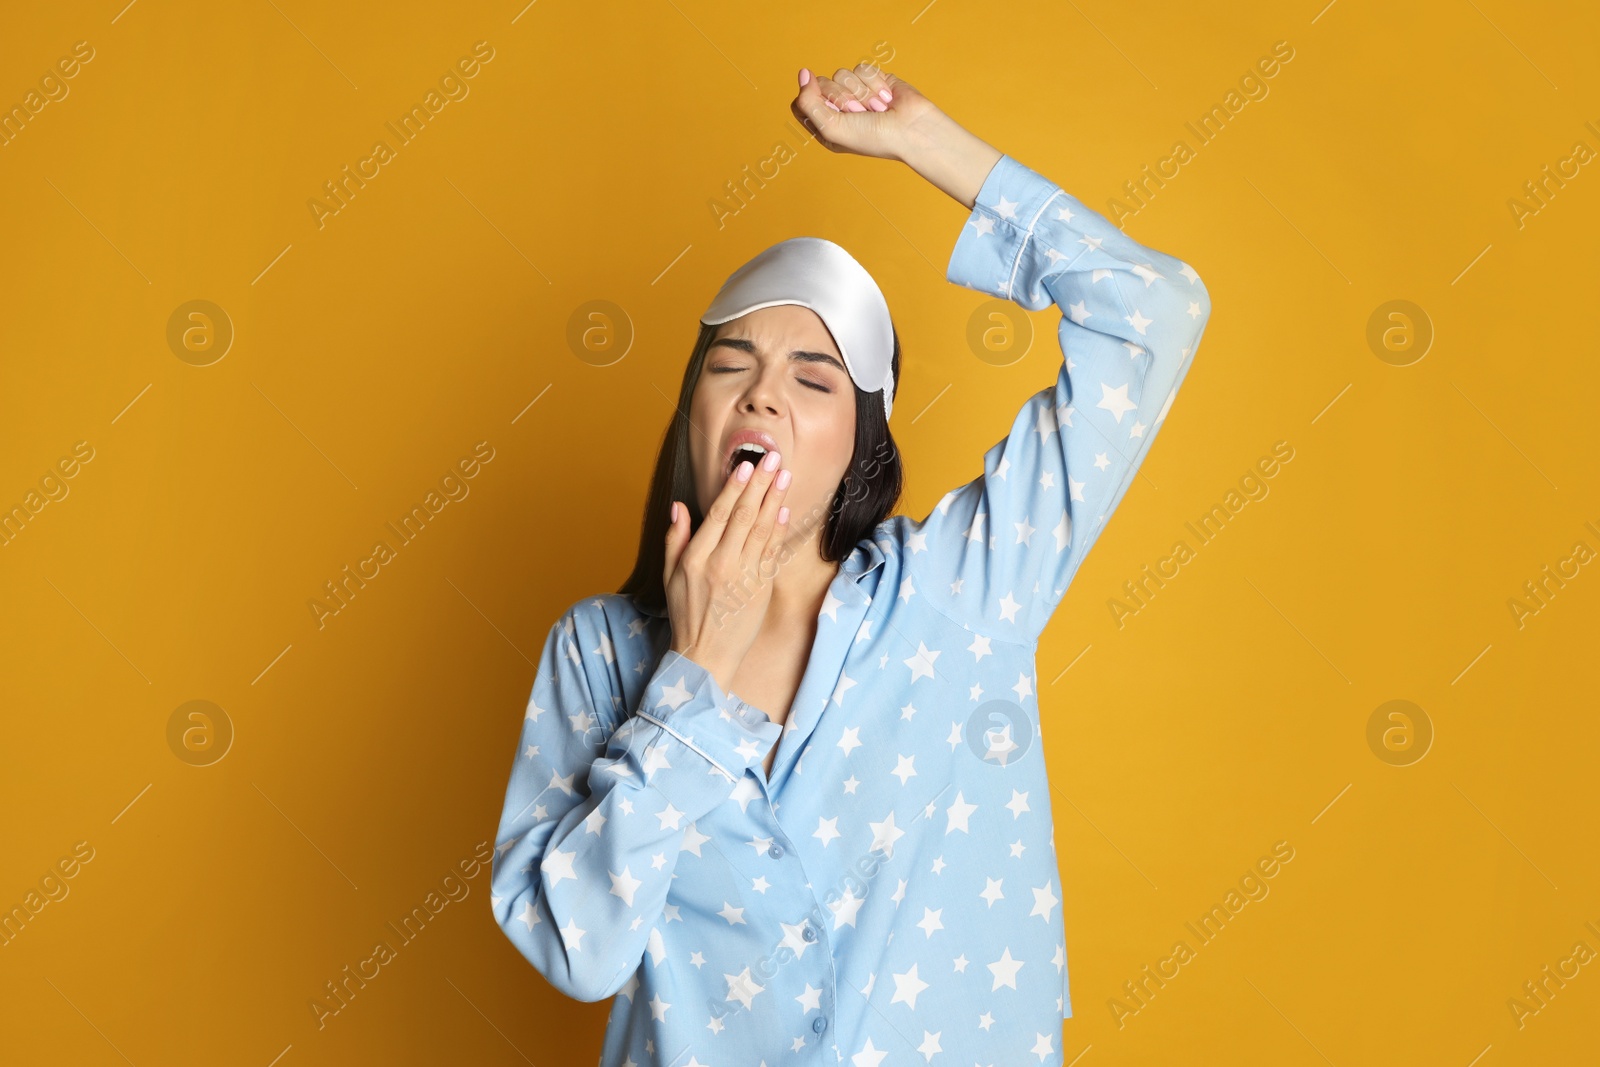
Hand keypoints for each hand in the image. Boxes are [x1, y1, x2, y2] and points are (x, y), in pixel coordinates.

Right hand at [663, 451, 792, 695]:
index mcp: (695, 558)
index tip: (746, 466)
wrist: (705, 656)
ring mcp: (744, 577)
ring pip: (762, 530)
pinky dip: (779, 530)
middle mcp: (720, 564)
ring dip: (775, 500)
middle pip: (744, 516)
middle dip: (760, 484)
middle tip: (774, 459)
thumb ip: (675, 539)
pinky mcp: (761, 589)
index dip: (734, 487)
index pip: (719, 514)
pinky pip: (772, 553)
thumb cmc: (686, 615)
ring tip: (785, 476)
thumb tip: (679, 506)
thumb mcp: (669, 576)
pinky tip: (785, 510)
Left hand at [790, 63, 1003, 209]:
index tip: (826, 107)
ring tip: (876, 109)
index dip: (810, 99)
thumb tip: (803, 73)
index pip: (801, 103)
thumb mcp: (830, 127)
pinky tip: (886, 98)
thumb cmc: (872, 137)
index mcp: (825, 126)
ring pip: (842, 74)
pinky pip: (862, 68)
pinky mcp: (873, 80)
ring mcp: (856, 92)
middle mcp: (839, 109)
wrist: (911, 129)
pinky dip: (875, 84)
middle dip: (842, 98)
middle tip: (858, 113)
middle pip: (821, 84)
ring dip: (861, 92)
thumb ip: (808, 102)